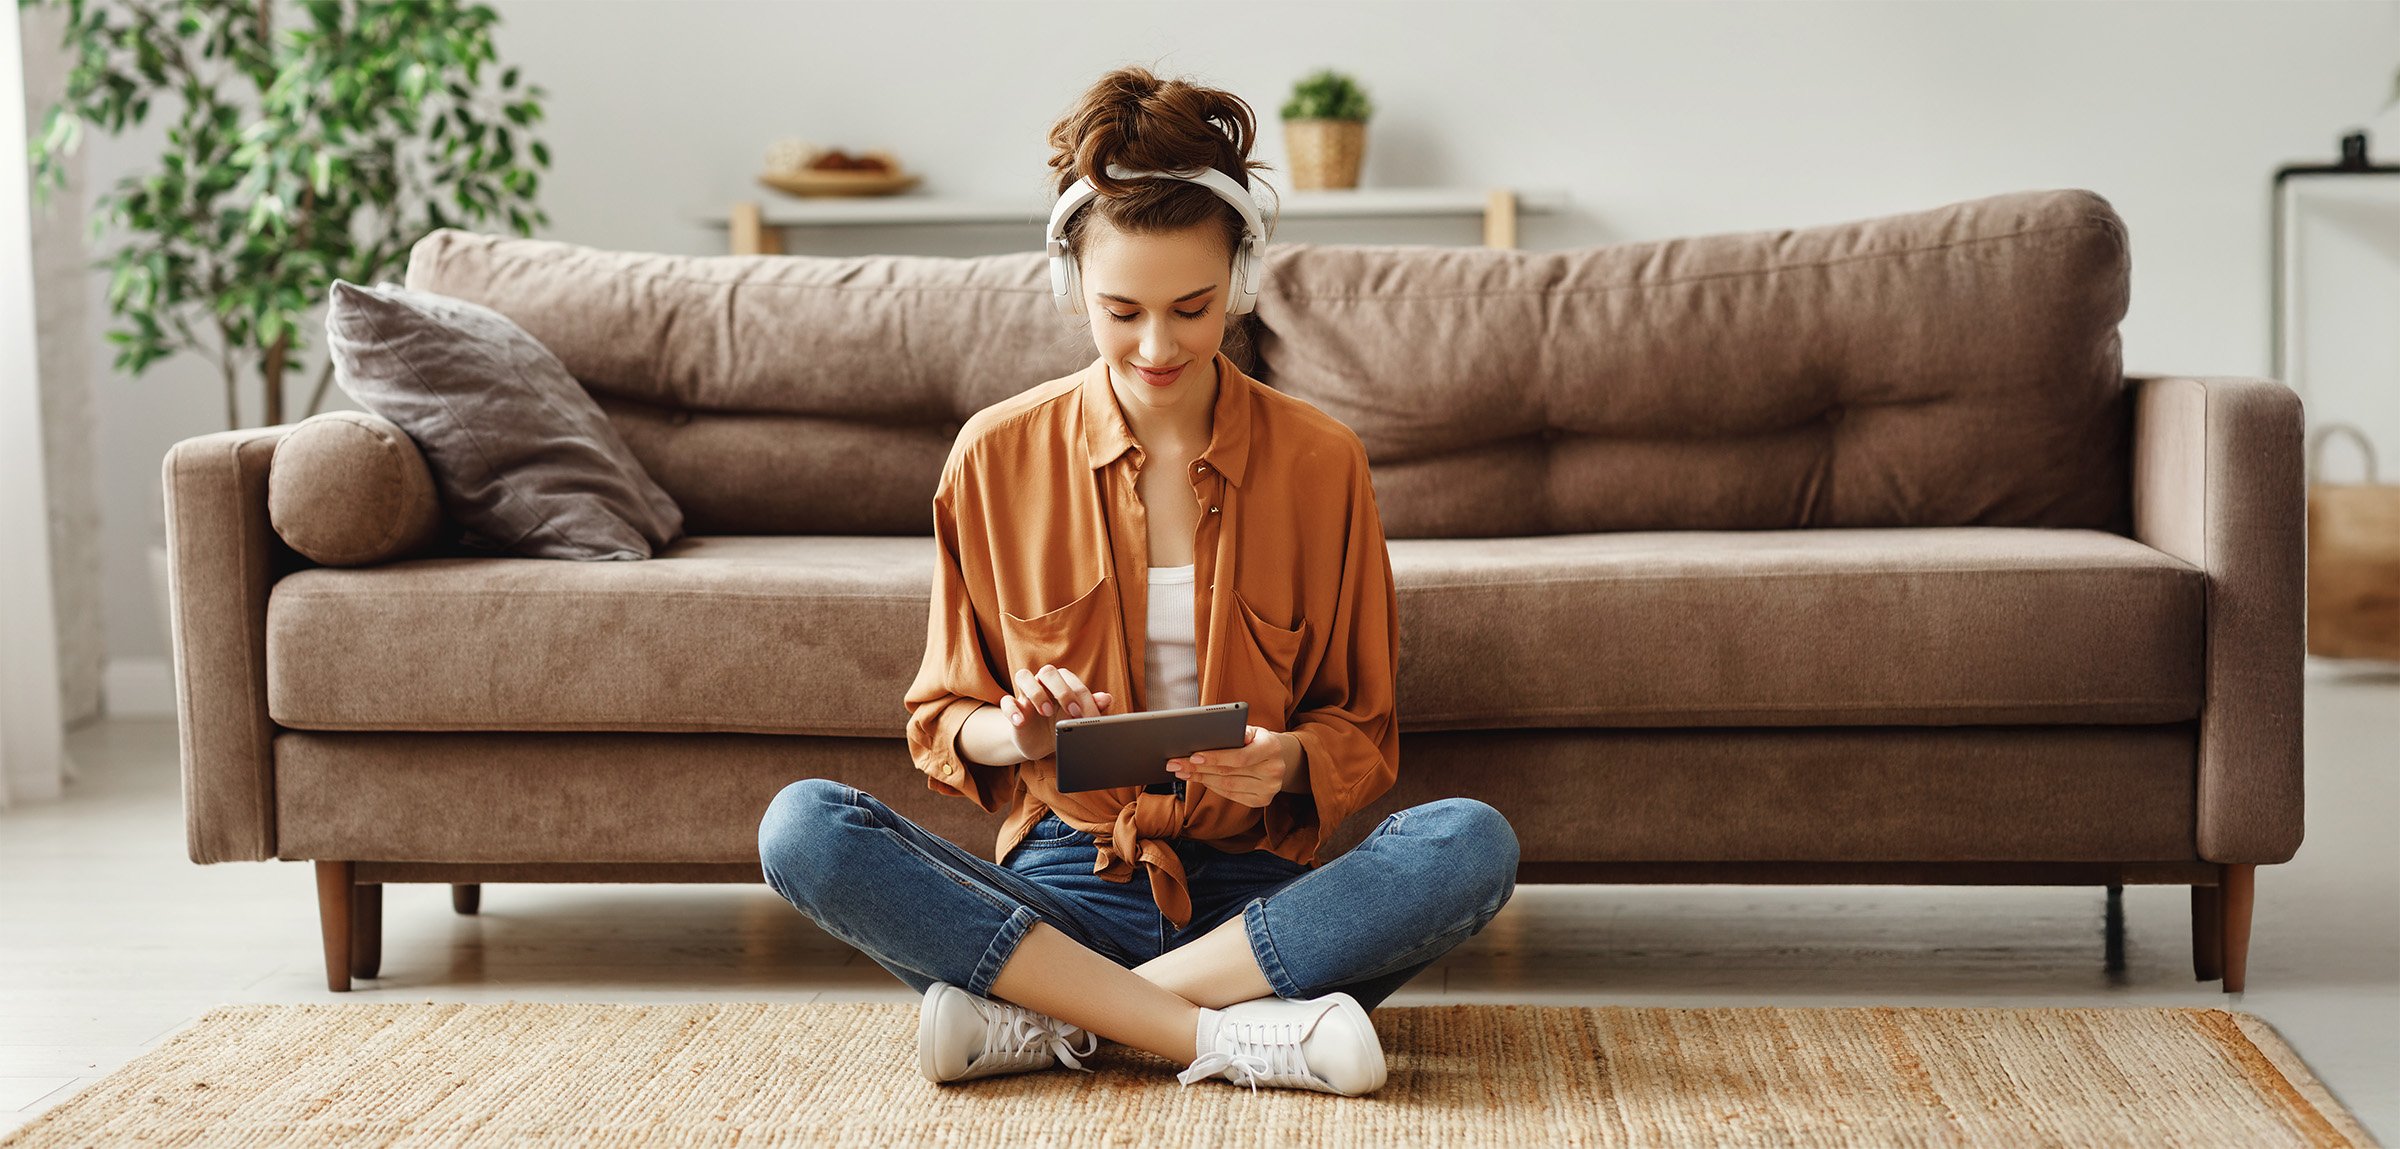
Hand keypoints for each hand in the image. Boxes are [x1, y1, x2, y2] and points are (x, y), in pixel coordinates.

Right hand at [999, 663, 1113, 762]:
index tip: (1088, 717)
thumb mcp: (1078, 720)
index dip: (1082, 698)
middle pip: (1049, 672)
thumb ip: (1092, 708)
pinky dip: (1012, 709)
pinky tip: (1020, 722)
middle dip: (1062, 690)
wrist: (1041, 744)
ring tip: (1046, 712)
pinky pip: (1007, 701)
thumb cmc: (1063, 725)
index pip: (1072, 682)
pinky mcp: (1012, 707)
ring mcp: (1025, 693)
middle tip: (1073, 712)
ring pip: (1023, 676)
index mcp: (1062, 682)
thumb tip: (1106, 698)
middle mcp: (1043, 682)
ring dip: (1036, 693)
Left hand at [1166, 725, 1289, 808]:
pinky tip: (1199, 779)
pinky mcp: (1262, 801)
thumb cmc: (1256, 740)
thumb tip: (1212, 735)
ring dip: (1201, 778)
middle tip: (1175, 764)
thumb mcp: (1250, 729)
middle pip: (1229, 773)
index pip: (1240, 757)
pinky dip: (1212, 786)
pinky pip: (1231, 795)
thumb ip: (1235, 732)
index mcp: (1272, 748)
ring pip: (1227, 786)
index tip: (1193, 756)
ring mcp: (1269, 789)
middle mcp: (1274, 770)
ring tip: (1182, 771)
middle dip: (1198, 768)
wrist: (1276, 756)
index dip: (1215, 758)